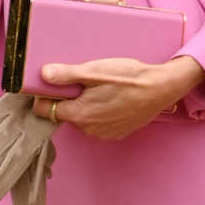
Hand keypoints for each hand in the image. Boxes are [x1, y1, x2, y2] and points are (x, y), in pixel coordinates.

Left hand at [32, 54, 204, 140]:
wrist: (161, 88)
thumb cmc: (129, 78)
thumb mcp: (94, 71)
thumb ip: (66, 75)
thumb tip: (43, 75)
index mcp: (79, 114)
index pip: (45, 110)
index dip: (45, 96)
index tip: (53, 85)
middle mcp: (89, 129)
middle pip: (65, 113)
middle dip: (69, 99)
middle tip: (84, 82)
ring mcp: (104, 134)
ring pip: (83, 119)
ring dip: (86, 106)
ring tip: (103, 89)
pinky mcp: (117, 133)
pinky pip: (99, 123)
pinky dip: (101, 112)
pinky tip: (113, 98)